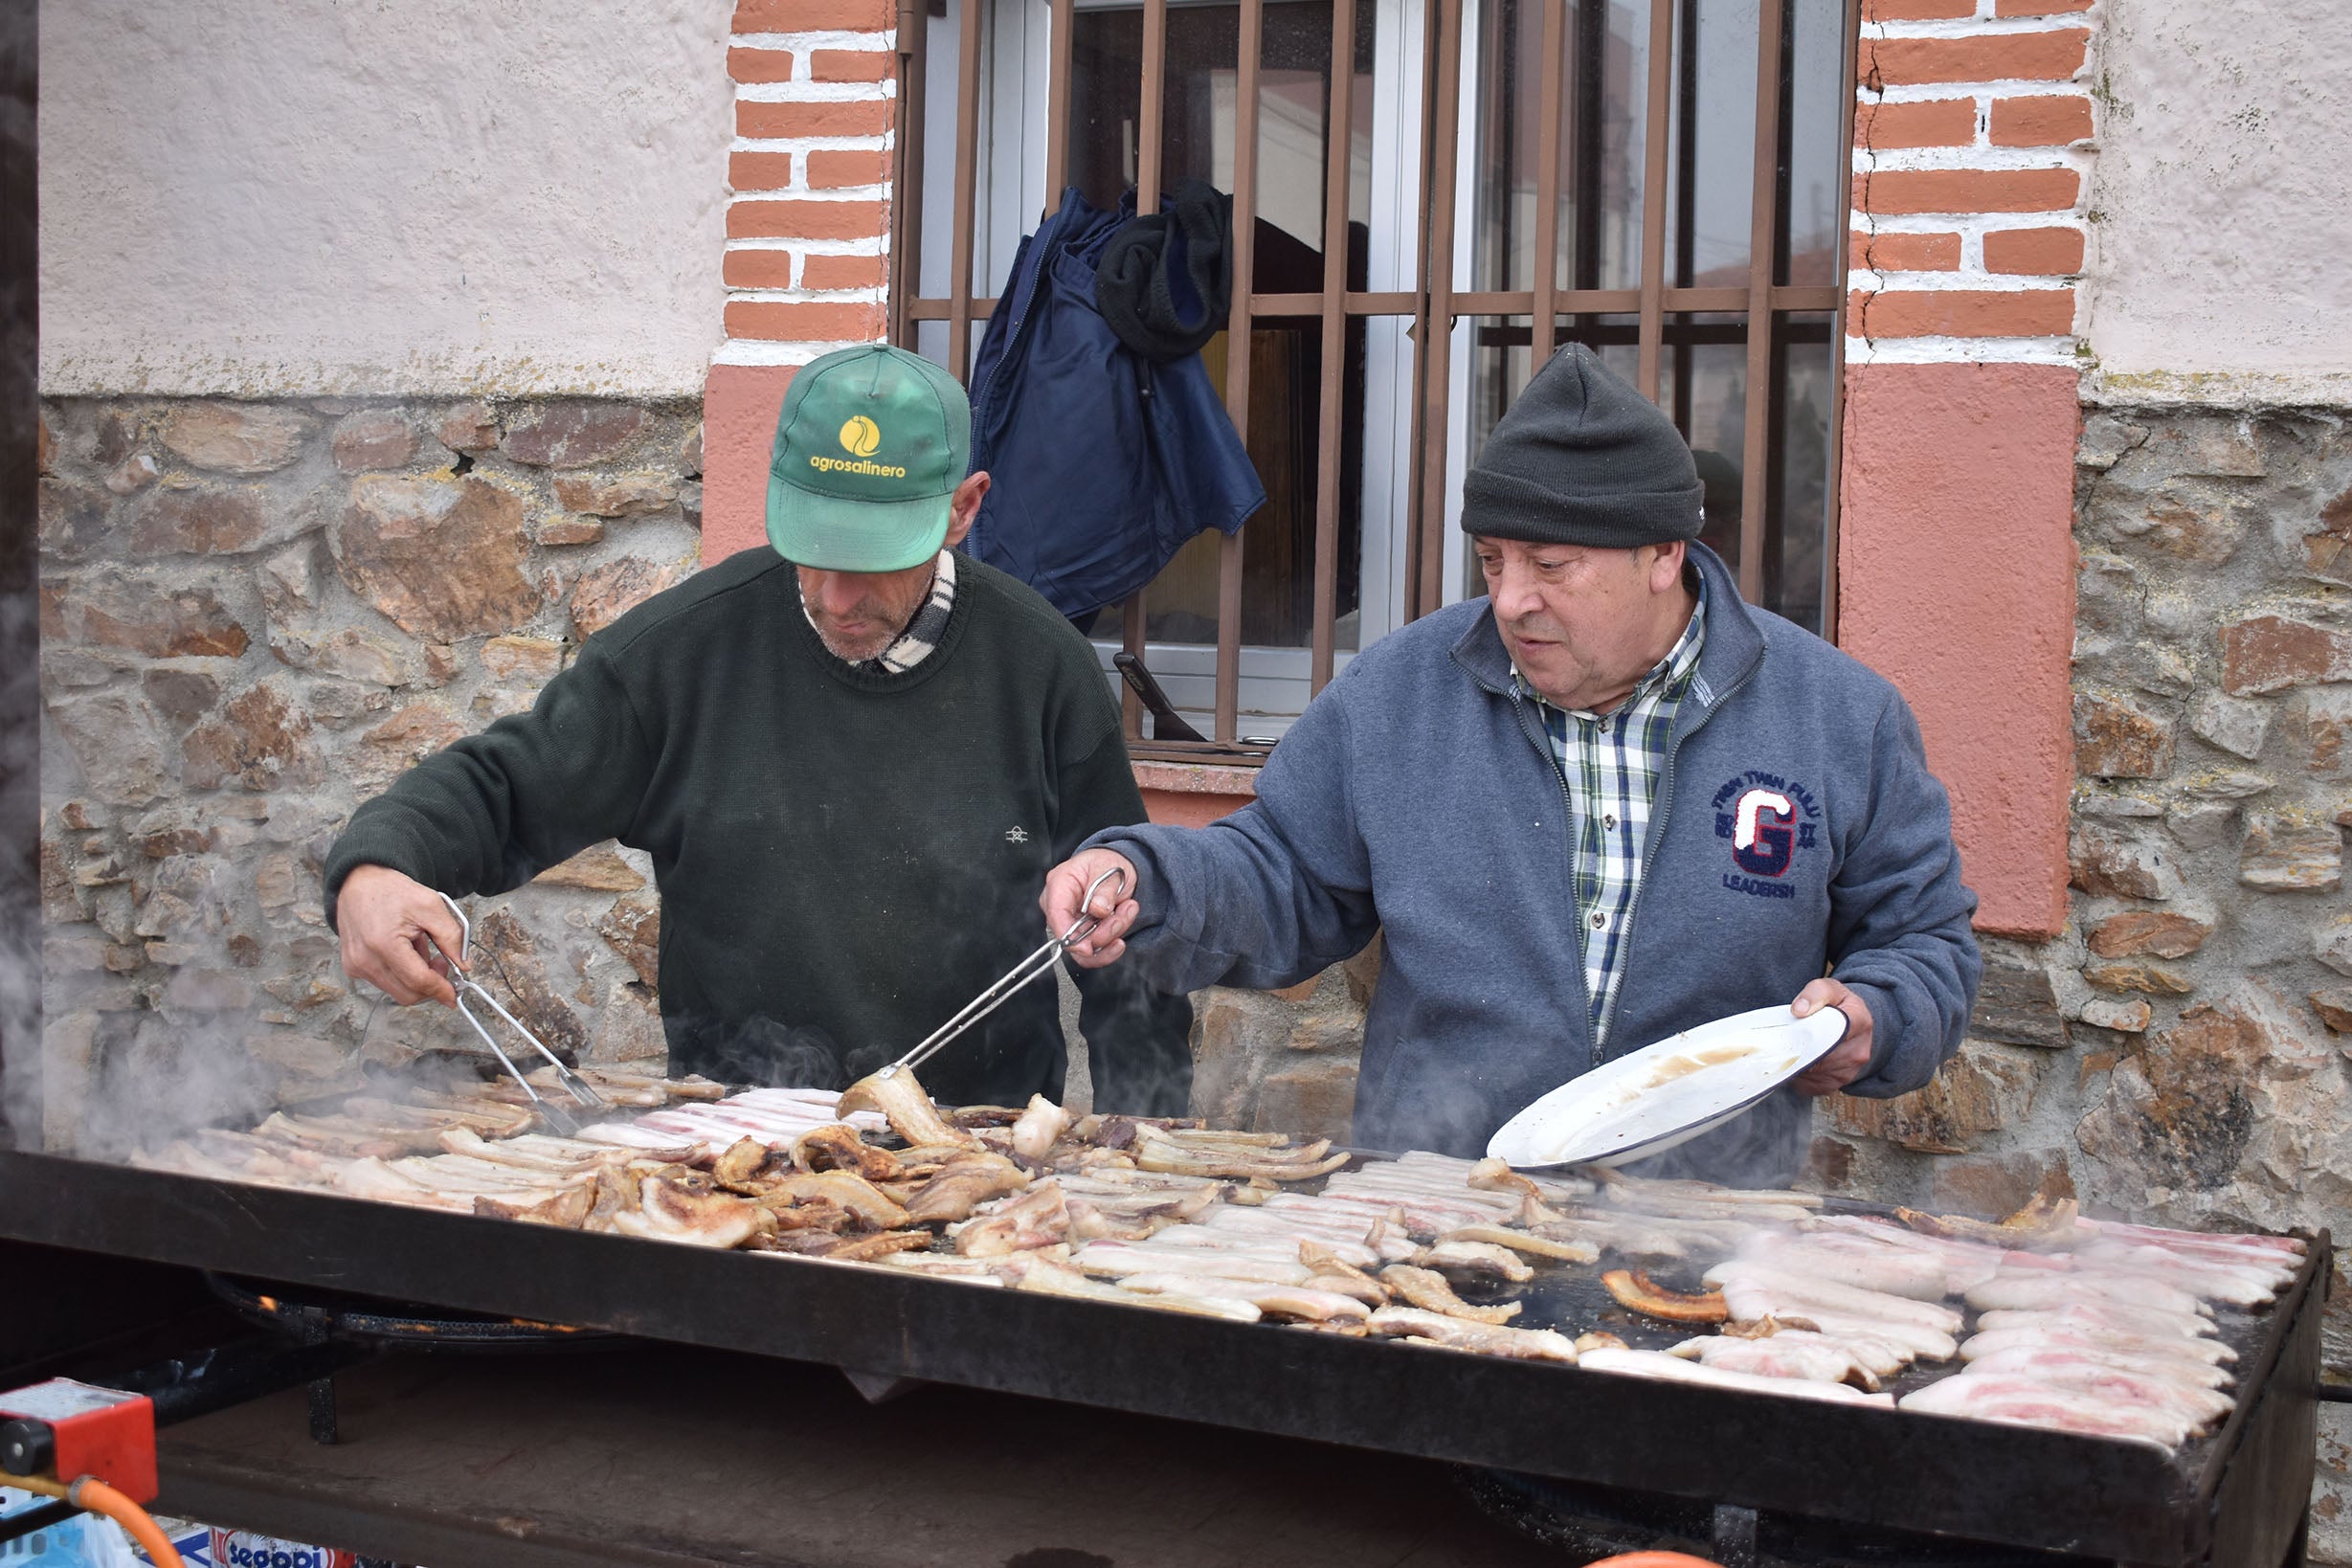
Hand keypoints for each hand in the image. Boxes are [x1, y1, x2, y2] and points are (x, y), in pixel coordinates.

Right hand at [337, 864, 467, 1006]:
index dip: (441, 990)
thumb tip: (464, 965)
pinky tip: (402, 950)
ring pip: (397, 990)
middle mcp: (364, 960)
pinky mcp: (352, 967)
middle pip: (408, 994)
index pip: (418, 981)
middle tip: (440, 962)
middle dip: (430, 984)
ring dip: (415, 977)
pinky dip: (400, 973)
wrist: (359, 881)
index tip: (455, 995)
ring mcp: (355, 965)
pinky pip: (384, 982)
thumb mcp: (431, 906)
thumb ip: (452, 937)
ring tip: (417, 947)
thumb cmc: (392, 891)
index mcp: (383, 943)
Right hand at [1041, 849, 1139, 968]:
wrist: (1118, 869)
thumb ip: (1104, 889)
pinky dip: (1114, 941)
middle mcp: (1061, 907)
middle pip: (1072, 938)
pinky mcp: (1083, 934)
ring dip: (1113, 933)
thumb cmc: (1106, 863)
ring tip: (1127, 909)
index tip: (1088, 947)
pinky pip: (1096, 951)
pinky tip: (1123, 920)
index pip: (1056, 916)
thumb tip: (1097, 909)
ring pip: (1087, 948)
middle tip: (1122, 914)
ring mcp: (1071, 922)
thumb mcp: (1109, 867)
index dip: (1069, 936)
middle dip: (1103, 933)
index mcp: (1059, 884)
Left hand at [1788, 977, 1873, 1096]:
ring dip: (1796, 1062)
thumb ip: (1815, 993)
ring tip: (1792, 1047)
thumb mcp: (1830, 989)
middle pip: (1818, 1055)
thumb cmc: (1839, 1006)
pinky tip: (1798, 1061)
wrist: (1854, 1027)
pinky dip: (1798, 1074)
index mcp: (1859, 1022)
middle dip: (1798, 1048)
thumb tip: (1799, 1010)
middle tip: (1784, 1039)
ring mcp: (1848, 1071)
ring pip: (1810, 1071)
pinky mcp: (1836, 1084)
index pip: (1833, 1031)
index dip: (1810, 1032)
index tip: (1794, 1030)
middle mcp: (1858, 1051)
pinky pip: (1808, 1084)